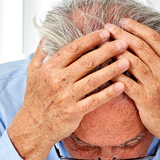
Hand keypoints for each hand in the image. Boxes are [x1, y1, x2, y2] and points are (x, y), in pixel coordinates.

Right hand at [8, 30, 130, 159]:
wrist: (33, 126)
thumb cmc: (35, 99)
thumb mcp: (32, 73)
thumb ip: (40, 53)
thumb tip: (46, 37)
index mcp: (50, 68)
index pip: (73, 48)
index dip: (91, 39)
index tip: (106, 33)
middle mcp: (58, 80)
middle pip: (86, 61)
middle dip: (106, 50)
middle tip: (123, 43)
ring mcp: (66, 96)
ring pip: (93, 79)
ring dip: (112, 70)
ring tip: (127, 62)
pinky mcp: (73, 112)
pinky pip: (94, 100)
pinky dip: (108, 93)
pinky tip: (121, 86)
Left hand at [105, 19, 159, 157]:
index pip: (154, 38)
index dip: (137, 27)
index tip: (123, 21)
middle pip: (141, 47)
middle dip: (122, 35)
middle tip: (108, 27)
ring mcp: (155, 85)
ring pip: (132, 62)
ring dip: (116, 52)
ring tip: (102, 45)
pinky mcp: (145, 100)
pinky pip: (127, 83)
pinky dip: (115, 75)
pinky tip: (103, 69)